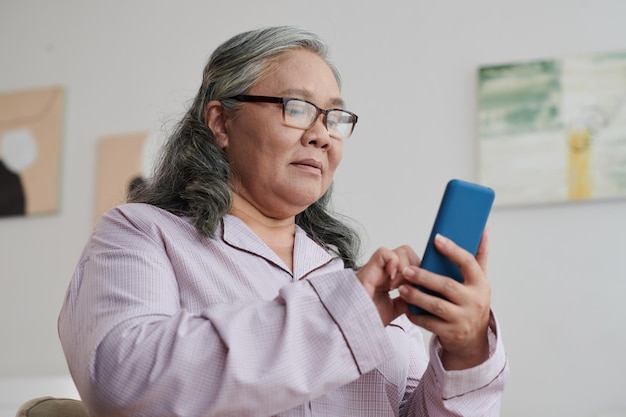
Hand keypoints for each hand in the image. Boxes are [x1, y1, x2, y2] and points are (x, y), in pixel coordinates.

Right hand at [356, 246, 416, 325]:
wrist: (354, 325)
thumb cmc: (369, 317)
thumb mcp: (397, 309)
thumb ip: (409, 299)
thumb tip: (426, 295)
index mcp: (391, 279)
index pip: (412, 263)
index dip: (421, 271)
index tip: (422, 285)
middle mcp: (385, 271)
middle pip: (409, 254)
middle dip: (415, 268)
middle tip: (411, 285)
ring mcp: (377, 268)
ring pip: (401, 252)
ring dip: (405, 268)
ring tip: (398, 286)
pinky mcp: (369, 268)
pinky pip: (384, 254)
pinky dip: (393, 263)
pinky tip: (391, 280)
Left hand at [398, 231, 491, 369]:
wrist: (473, 338)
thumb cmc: (472, 301)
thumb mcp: (479, 280)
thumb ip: (479, 255)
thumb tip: (483, 229)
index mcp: (480, 284)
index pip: (468, 263)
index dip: (452, 250)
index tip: (436, 239)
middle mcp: (474, 301)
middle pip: (447, 286)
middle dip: (424, 277)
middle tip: (406, 270)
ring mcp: (463, 319)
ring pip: (436, 305)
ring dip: (416, 296)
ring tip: (402, 288)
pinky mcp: (451, 333)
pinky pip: (430, 323)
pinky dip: (416, 315)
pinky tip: (406, 307)